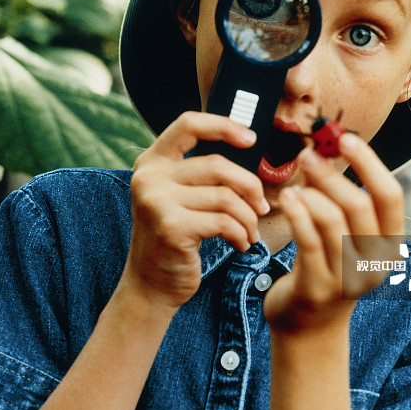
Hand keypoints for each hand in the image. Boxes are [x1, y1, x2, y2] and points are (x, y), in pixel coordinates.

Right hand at [122, 112, 269, 311]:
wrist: (151, 285)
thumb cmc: (175, 236)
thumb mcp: (178, 196)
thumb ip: (200, 172)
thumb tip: (248, 145)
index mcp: (151, 161)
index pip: (188, 124)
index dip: (223, 126)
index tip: (251, 138)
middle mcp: (149, 177)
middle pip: (217, 165)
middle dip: (250, 186)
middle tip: (261, 206)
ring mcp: (156, 201)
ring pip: (225, 196)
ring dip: (248, 217)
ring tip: (250, 231)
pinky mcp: (171, 227)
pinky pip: (224, 221)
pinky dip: (241, 233)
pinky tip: (241, 243)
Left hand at [263, 133, 404, 334]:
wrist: (308, 329)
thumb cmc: (326, 269)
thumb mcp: (345, 237)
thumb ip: (341, 200)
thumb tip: (325, 150)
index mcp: (390, 244)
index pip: (390, 196)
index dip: (370, 164)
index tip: (345, 139)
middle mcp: (375, 262)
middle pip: (360, 205)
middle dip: (333, 174)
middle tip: (308, 154)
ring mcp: (348, 279)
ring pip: (333, 221)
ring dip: (311, 193)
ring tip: (295, 180)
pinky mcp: (317, 289)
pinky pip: (308, 242)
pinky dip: (297, 214)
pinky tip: (286, 198)